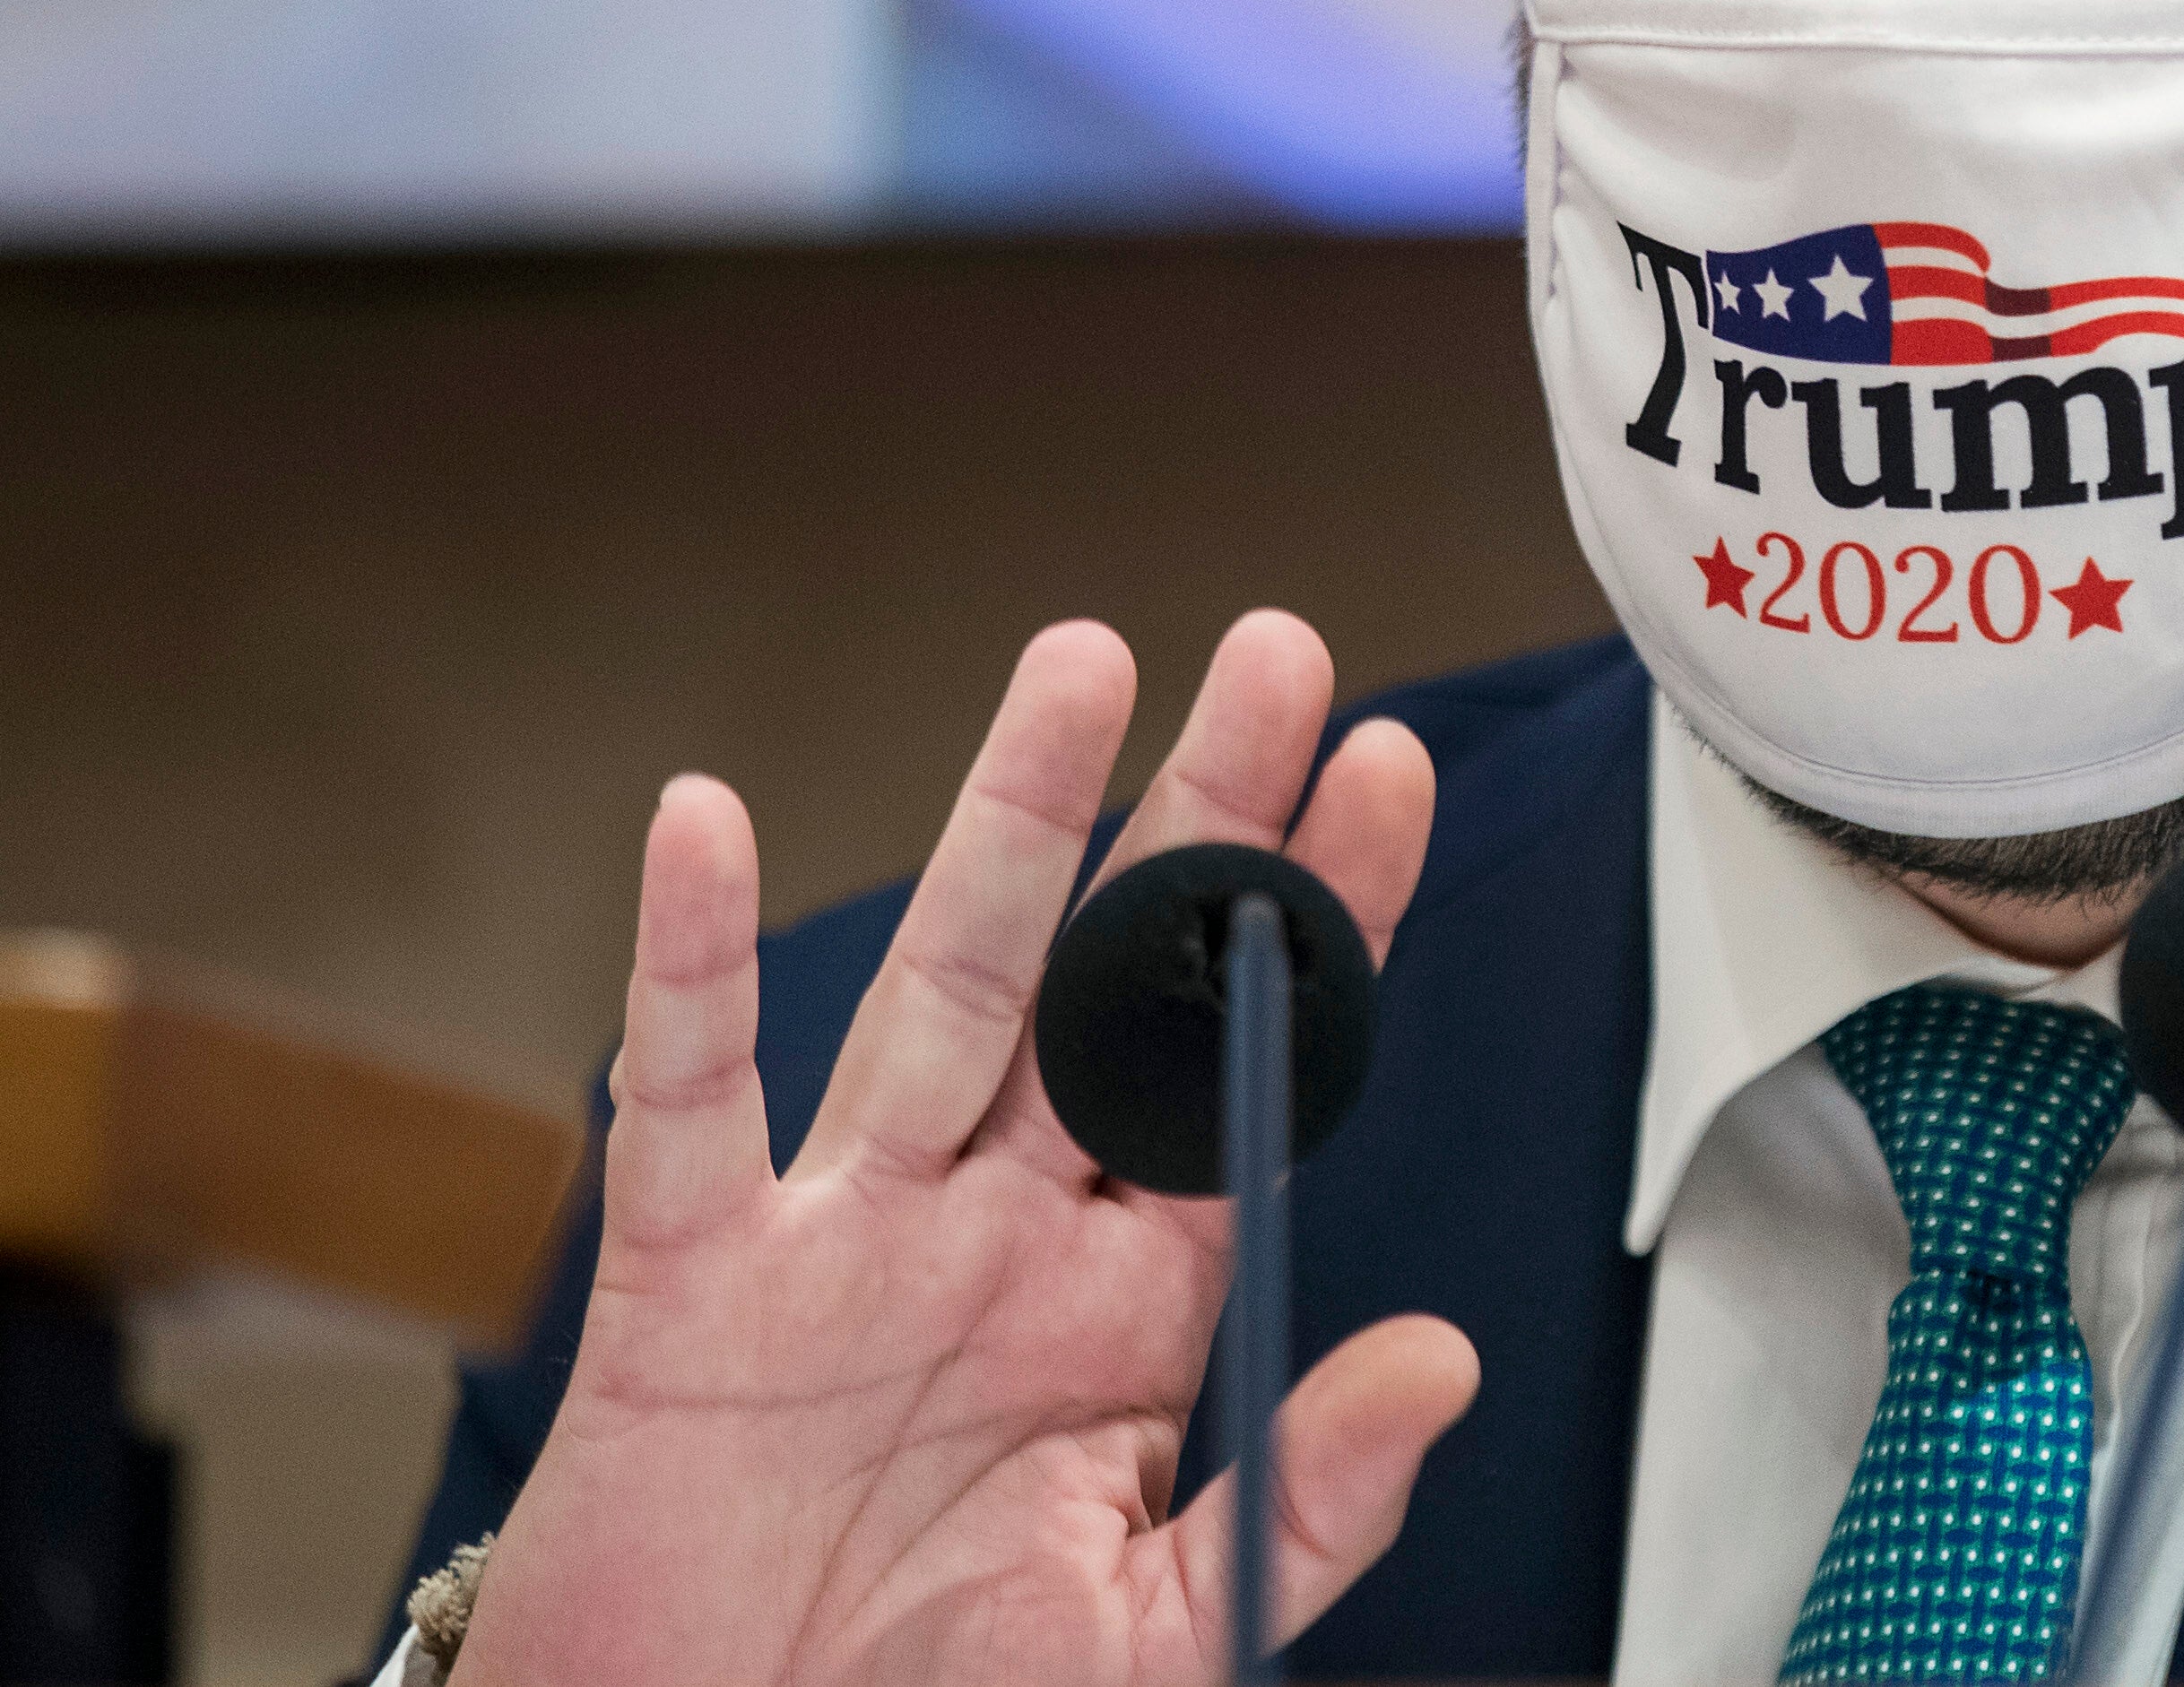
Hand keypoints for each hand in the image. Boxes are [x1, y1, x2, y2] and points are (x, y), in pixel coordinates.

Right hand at [451, 612, 1478, 1685]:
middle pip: (1116, 986)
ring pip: (944, 990)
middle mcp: (1000, 1241)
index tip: (1389, 775)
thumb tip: (1442, 1360)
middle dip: (1198, 819)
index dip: (1317, 925)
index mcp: (1129, 1314)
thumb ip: (1301, 1508)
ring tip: (1080, 666)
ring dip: (1010, 824)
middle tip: (1281, 656)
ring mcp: (846, 1245)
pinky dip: (681, 959)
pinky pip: (687, 1101)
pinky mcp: (689, 1290)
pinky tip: (698, 820)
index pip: (1245, 1072)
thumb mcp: (1155, 1642)